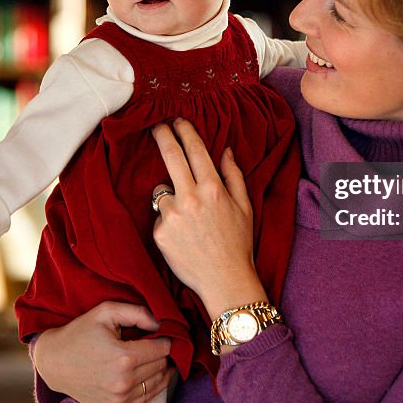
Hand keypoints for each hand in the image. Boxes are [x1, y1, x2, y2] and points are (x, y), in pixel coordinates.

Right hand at [32, 302, 174, 402]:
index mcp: (124, 358)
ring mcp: (119, 400)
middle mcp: (123, 383)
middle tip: (151, 344)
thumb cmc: (80, 333)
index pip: (163, 349)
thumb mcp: (106, 312)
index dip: (164, 338)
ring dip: (158, 370)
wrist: (54, 362)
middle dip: (160, 353)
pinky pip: (146, 399)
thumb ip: (138, 313)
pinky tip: (144, 374)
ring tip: (148, 358)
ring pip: (158, 383)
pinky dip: (150, 386)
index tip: (158, 334)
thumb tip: (162, 323)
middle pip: (161, 365)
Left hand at [151, 118, 267, 319]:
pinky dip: (168, 220)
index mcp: (213, 189)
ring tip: (186, 216)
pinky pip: (159, 216)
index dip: (184, 131)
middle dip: (163, 137)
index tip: (177, 121)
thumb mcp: (244, 206)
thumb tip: (225, 151)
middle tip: (157, 127)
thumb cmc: (238, 244)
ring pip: (162, 191)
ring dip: (169, 194)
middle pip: (170, 157)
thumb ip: (233, 175)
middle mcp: (190, 198)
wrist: (225, 281)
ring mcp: (172, 216)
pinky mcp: (159, 233)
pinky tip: (182, 235)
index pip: (194, 150)